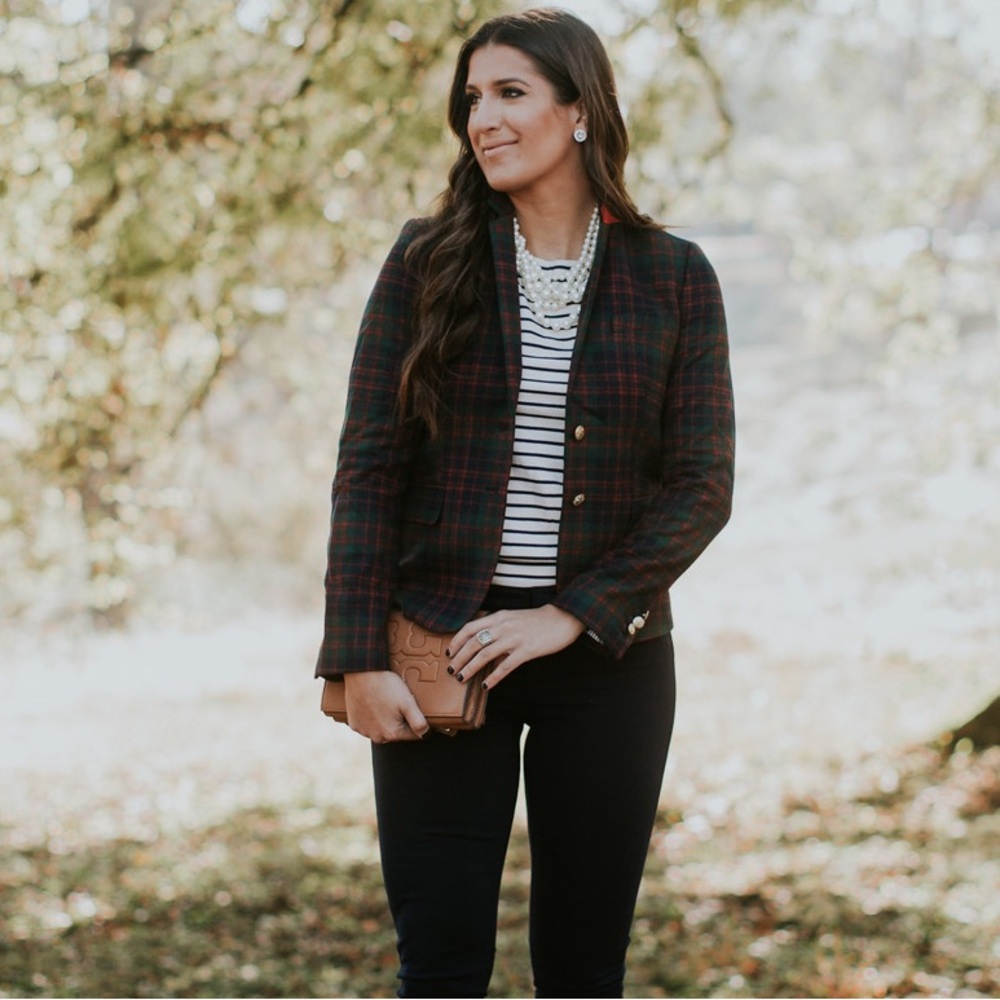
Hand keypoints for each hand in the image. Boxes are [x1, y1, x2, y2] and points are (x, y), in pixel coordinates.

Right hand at [344, 670, 429, 742]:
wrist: (361, 673)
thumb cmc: (385, 686)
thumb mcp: (408, 702)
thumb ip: (419, 722)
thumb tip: (425, 735)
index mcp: (392, 734)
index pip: (413, 735)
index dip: (416, 720)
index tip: (410, 707)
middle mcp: (377, 737)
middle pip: (397, 733)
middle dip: (400, 720)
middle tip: (396, 702)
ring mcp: (364, 731)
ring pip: (381, 729)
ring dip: (385, 719)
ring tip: (384, 701)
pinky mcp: (354, 724)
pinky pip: (367, 724)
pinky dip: (371, 717)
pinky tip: (372, 704)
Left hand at [447, 604, 584, 690]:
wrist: (562, 618)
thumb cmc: (537, 620)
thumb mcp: (513, 619)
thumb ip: (497, 629)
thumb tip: (482, 646)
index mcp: (499, 617)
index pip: (470, 627)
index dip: (457, 641)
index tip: (449, 652)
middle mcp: (503, 626)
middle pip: (474, 643)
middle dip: (459, 657)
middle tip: (451, 670)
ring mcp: (515, 638)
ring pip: (485, 655)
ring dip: (471, 668)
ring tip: (461, 678)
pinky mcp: (526, 651)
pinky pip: (506, 666)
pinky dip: (493, 677)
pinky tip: (486, 686)